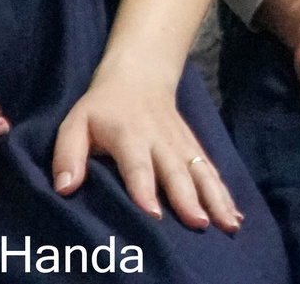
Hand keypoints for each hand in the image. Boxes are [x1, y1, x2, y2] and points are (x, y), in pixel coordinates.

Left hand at [52, 61, 243, 231]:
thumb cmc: (102, 108)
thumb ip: (68, 155)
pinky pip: (210, 171)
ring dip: (215, 198)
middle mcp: (160, 140)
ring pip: (201, 172)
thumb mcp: (75, 123)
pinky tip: (234, 216)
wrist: (140, 76)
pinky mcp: (194, 148)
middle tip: (199, 223)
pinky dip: (224, 193)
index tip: (154, 214)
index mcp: (129, 135)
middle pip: (176, 172)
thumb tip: (65, 188)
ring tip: (228, 224)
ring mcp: (181, 144)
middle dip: (189, 198)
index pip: (138, 164)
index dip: (144, 189)